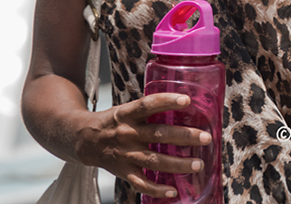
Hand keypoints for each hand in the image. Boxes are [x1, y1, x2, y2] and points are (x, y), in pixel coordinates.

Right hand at [75, 92, 211, 198]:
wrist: (85, 140)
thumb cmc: (114, 122)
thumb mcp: (126, 109)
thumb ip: (147, 109)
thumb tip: (180, 103)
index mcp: (127, 113)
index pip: (148, 104)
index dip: (167, 101)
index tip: (187, 100)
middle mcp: (127, 133)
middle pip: (158, 135)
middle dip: (184, 136)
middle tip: (205, 137)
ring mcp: (125, 154)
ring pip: (154, 161)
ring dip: (178, 164)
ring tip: (198, 164)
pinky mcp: (123, 171)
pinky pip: (141, 183)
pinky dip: (157, 189)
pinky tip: (173, 190)